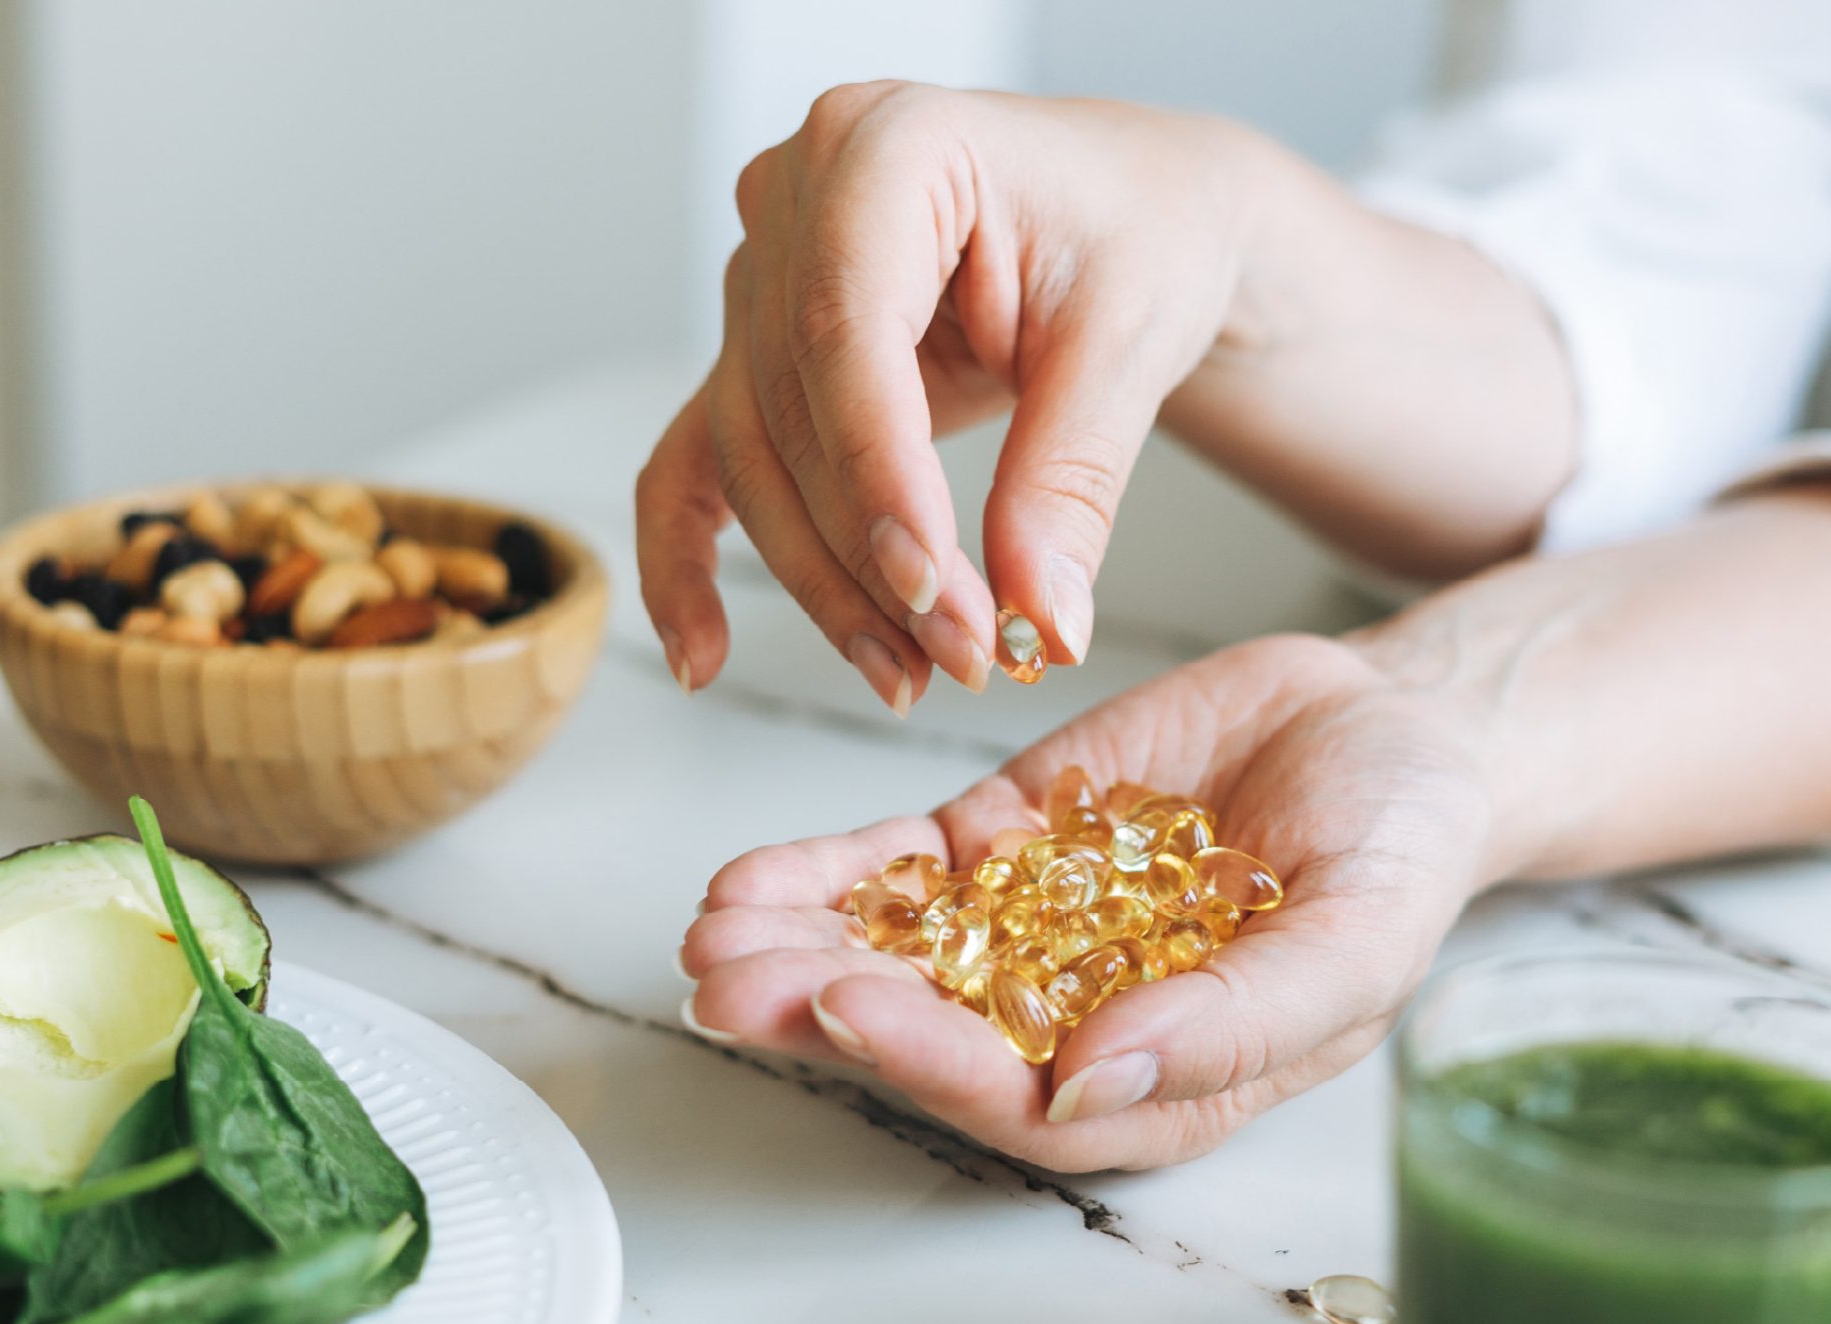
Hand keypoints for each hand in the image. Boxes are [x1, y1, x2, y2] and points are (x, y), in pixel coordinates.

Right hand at [635, 82, 1263, 710]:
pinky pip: (698, 458)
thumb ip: (1071, 479)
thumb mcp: (1132, 343)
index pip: (846, 329)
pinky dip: (688, 558)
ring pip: (753, 457)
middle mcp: (796, 195)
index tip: (933, 588)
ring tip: (910, 672)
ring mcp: (764, 272)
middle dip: (870, 554)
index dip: (878, 474)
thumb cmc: (1142, 230)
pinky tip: (705, 654)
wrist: (1142, 215)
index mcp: (887, 144)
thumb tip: (1041, 620)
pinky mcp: (758, 349)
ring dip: (824, 581)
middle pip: (791, 409)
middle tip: (962, 655)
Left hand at [678, 634, 1490, 1171]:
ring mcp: (1034, 926)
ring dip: (798, 946)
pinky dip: (826, 873)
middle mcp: (1078, 1017)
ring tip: (714, 930)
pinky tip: (751, 878)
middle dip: (821, 1008)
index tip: (849, 1009)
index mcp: (1158, 1076)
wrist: (1396, 726)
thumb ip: (1233, 1021)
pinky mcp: (1009, 842)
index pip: (1022, 1098)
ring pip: (896, 953)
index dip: (931, 1061)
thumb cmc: (1404, 849)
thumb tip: (1090, 1087)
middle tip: (730, 981)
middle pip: (930, 1033)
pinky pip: (901, 868)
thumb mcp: (1356, 938)